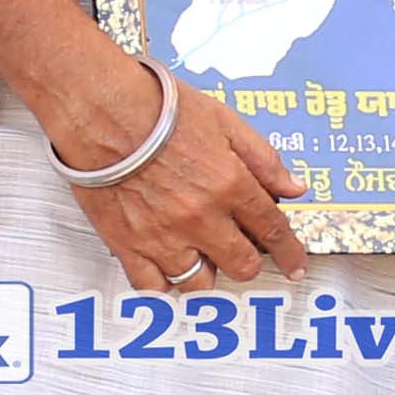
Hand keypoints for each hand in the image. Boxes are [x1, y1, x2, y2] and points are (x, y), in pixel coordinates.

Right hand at [46, 61, 306, 288]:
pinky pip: (153, 287)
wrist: (99, 108)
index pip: (273, 231)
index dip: (290, 254)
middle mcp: (200, 217)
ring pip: (200, 284)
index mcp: (229, 184)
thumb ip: (262, 159)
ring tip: (201, 256)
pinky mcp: (128, 245)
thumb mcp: (224, 121)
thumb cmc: (155, 107)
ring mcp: (163, 236)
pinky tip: (168, 270)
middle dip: (249, 261)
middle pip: (241, 265)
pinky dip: (165, 284)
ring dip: (207, 273)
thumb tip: (293, 187)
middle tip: (242, 251)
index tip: (295, 266)